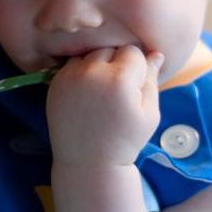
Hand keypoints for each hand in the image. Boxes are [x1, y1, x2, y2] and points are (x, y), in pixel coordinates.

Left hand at [46, 45, 163, 166]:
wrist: (88, 162)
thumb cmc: (125, 140)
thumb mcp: (149, 113)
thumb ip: (152, 80)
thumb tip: (155, 53)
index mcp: (119, 79)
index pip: (132, 51)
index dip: (137, 67)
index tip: (134, 87)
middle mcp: (92, 72)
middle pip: (109, 49)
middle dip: (117, 63)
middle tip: (118, 90)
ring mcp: (70, 76)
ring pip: (90, 54)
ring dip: (97, 66)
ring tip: (101, 92)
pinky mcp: (56, 83)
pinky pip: (73, 65)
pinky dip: (81, 73)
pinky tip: (86, 94)